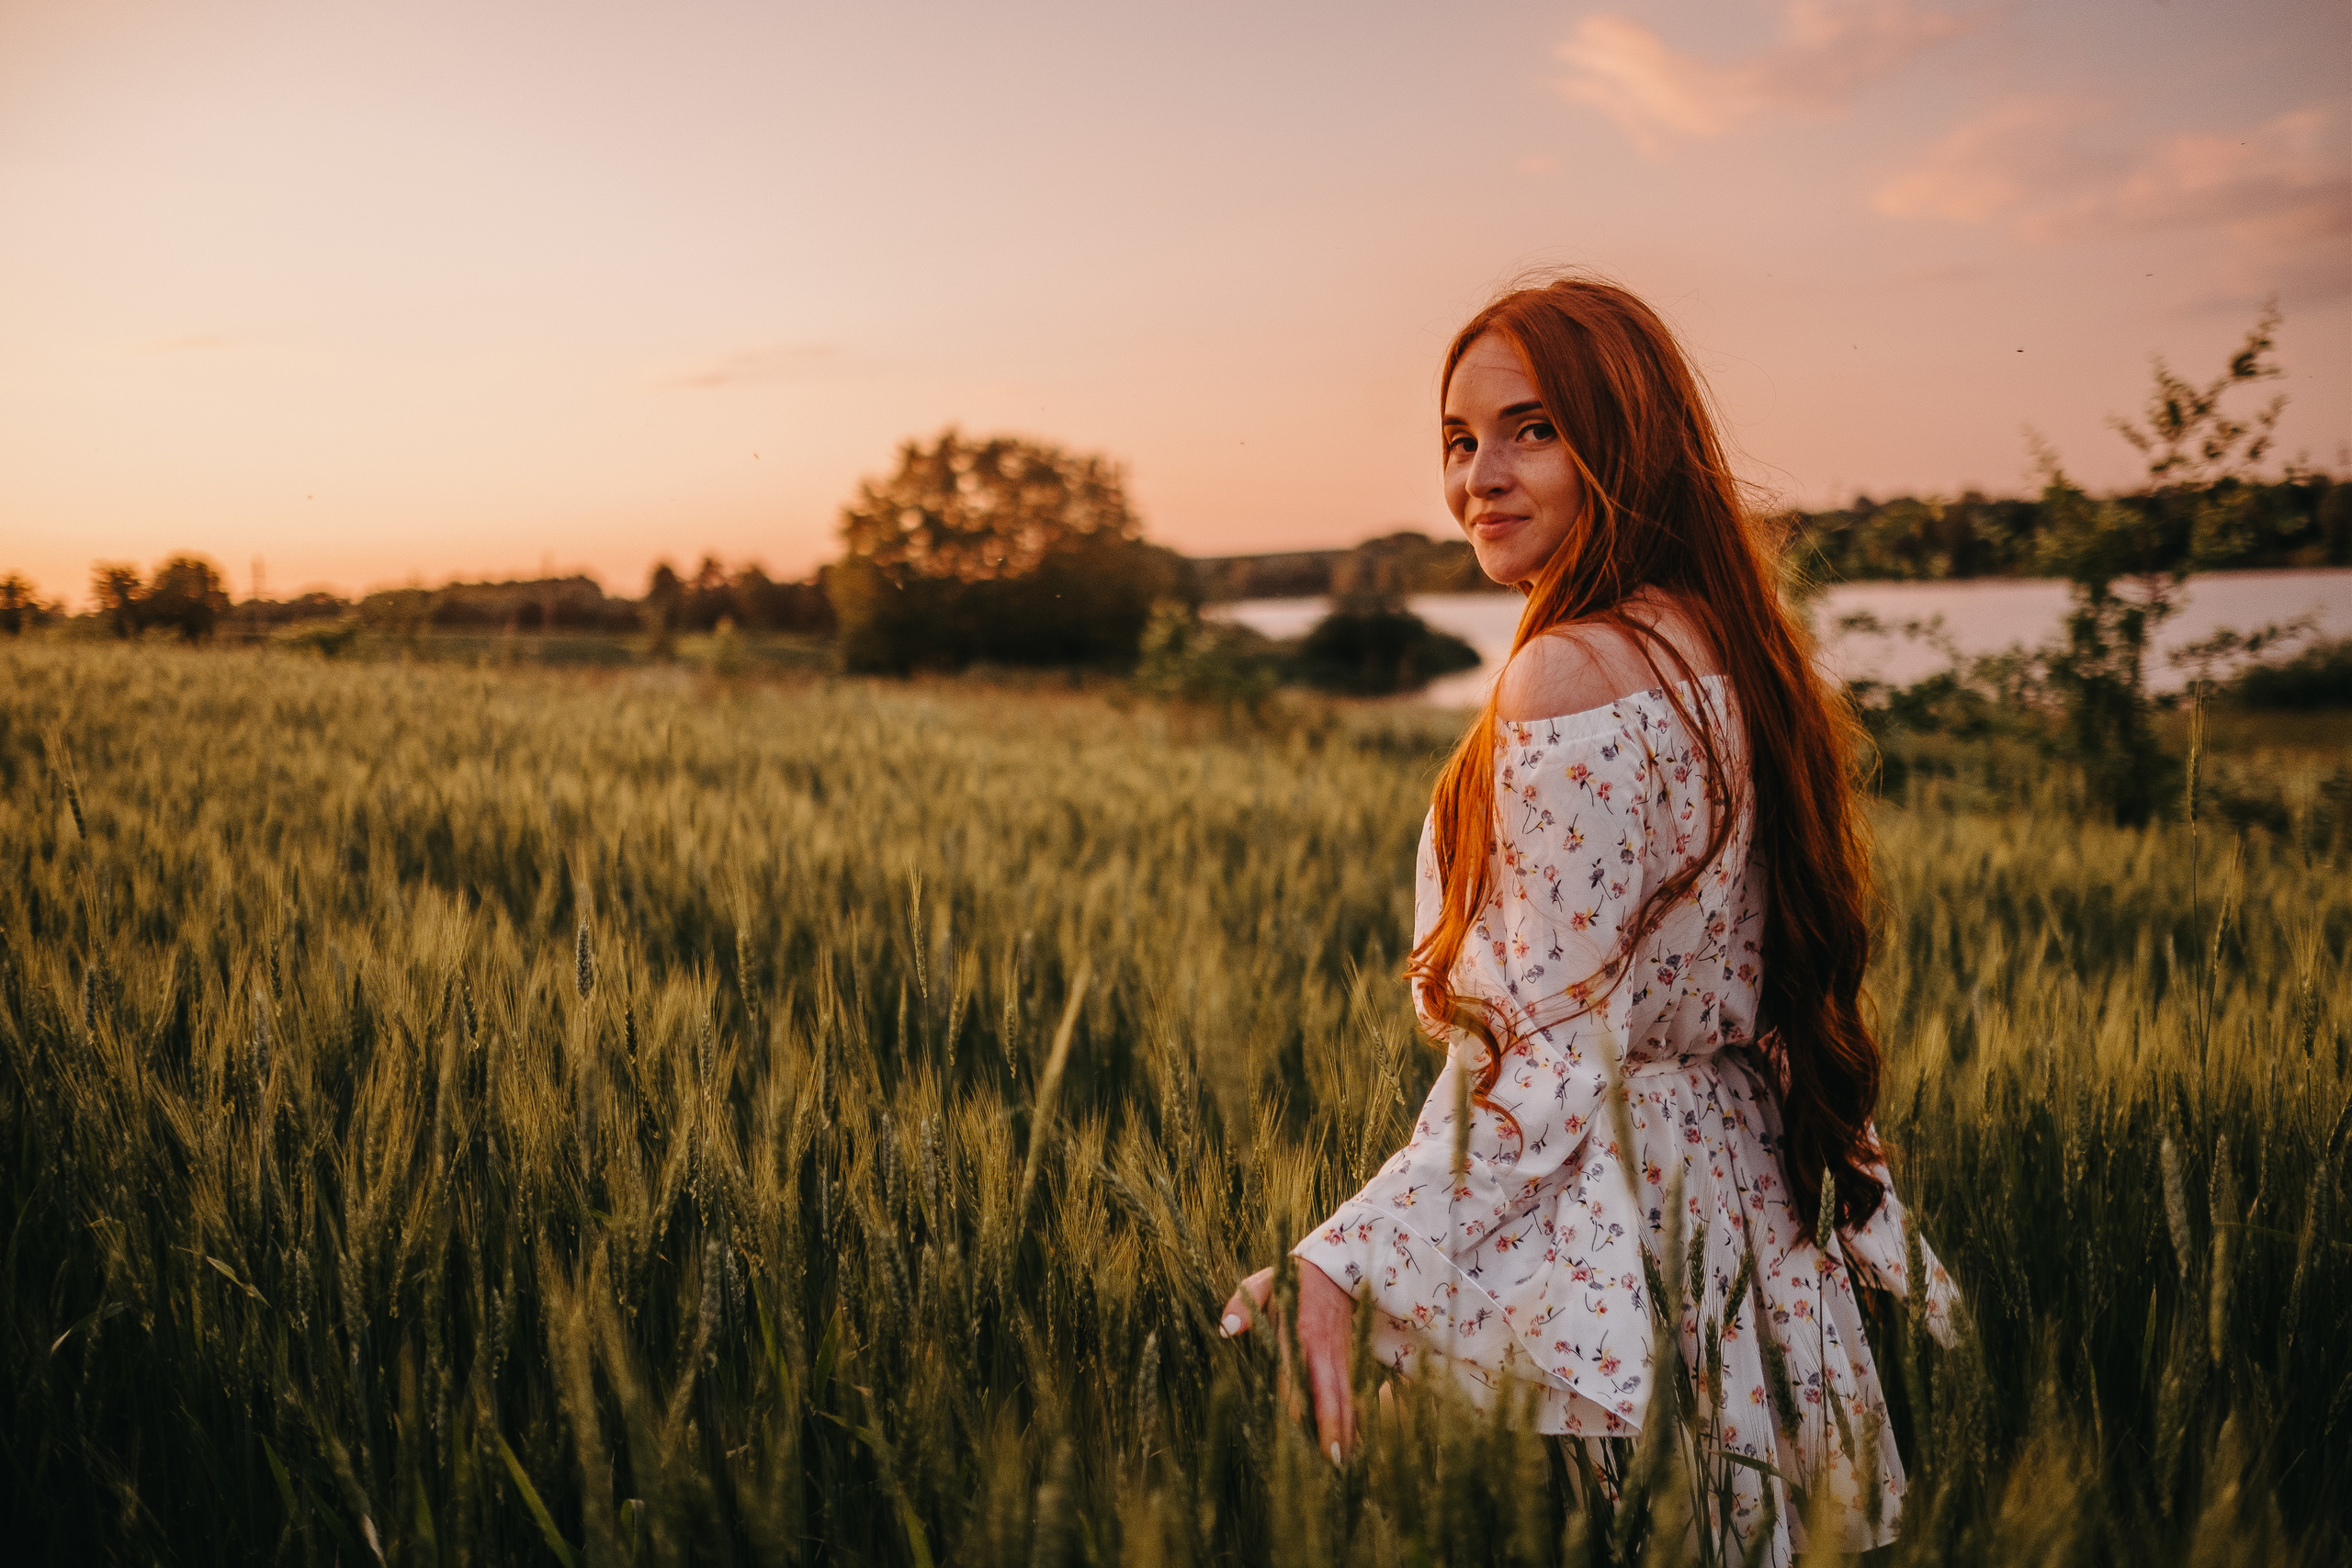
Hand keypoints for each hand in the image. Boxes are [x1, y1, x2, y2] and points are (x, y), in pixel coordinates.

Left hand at [1221, 1260, 1358, 1458]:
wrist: (1334, 1268)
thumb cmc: (1291, 1280)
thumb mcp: (1263, 1284)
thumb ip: (1242, 1305)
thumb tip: (1225, 1329)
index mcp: (1299, 1333)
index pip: (1297, 1377)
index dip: (1299, 1407)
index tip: (1298, 1434)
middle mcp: (1323, 1350)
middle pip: (1331, 1395)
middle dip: (1334, 1429)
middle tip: (1334, 1463)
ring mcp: (1340, 1356)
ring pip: (1347, 1398)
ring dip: (1348, 1430)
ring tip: (1346, 1466)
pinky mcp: (1349, 1359)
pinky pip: (1354, 1393)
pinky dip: (1357, 1419)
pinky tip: (1357, 1444)